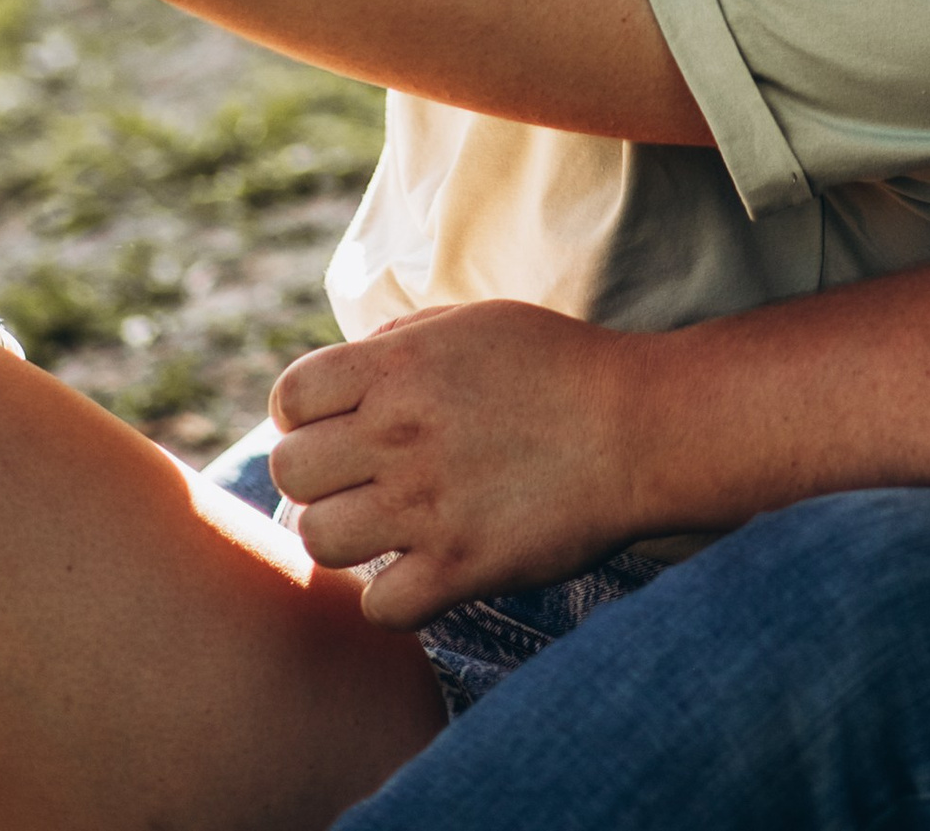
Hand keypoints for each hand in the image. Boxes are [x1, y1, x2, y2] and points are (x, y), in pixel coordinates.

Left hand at [270, 301, 660, 622]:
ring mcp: (425, 504)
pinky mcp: (458, 567)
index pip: (290, 398)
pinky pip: (377, 607)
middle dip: (317, 477)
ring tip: (384, 529)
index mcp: (399, 366)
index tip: (338, 427)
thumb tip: (347, 374)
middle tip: (359, 481)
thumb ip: (400, 341)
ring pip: (318, 540)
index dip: (305, 416)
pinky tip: (421, 573)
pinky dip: (392, 599)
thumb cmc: (559, 367)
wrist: (639, 427)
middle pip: (291, 471)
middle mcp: (399, 432)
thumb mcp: (474, 322)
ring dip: (346, 537)